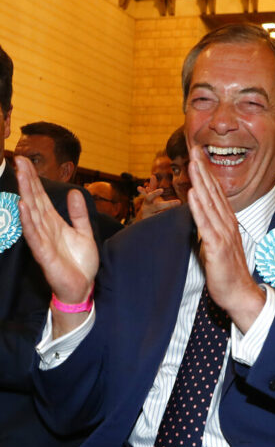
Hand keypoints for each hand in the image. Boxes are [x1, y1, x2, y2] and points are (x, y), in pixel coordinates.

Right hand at [16, 156, 98, 335]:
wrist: (82, 286)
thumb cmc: (80, 261)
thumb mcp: (84, 232)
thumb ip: (79, 213)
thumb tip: (74, 192)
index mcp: (54, 222)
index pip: (41, 197)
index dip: (34, 179)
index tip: (25, 161)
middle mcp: (45, 228)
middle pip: (34, 200)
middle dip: (27, 180)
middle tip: (18, 160)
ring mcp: (43, 240)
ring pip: (32, 214)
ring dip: (25, 195)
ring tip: (20, 176)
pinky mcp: (44, 253)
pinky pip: (34, 235)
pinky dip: (28, 221)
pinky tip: (23, 207)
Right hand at [134, 175, 179, 220]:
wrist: (143, 221)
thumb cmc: (149, 205)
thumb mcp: (150, 197)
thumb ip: (152, 187)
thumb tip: (153, 176)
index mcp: (147, 201)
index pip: (150, 196)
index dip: (155, 193)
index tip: (161, 190)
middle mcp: (148, 210)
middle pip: (158, 207)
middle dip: (169, 204)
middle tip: (179, 202)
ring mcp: (151, 218)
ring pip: (161, 216)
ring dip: (169, 213)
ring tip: (179, 209)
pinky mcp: (155, 224)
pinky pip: (164, 223)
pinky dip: (169, 222)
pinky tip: (176, 221)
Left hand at [187, 146, 264, 332]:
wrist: (239, 293)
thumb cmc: (228, 271)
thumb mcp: (219, 244)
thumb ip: (212, 228)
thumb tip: (201, 216)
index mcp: (227, 223)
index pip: (216, 193)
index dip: (206, 173)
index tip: (198, 156)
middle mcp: (227, 224)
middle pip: (213, 192)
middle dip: (203, 170)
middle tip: (195, 149)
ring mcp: (223, 235)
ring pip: (210, 204)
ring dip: (201, 182)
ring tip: (193, 163)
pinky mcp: (217, 248)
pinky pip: (206, 225)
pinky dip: (199, 208)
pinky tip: (193, 194)